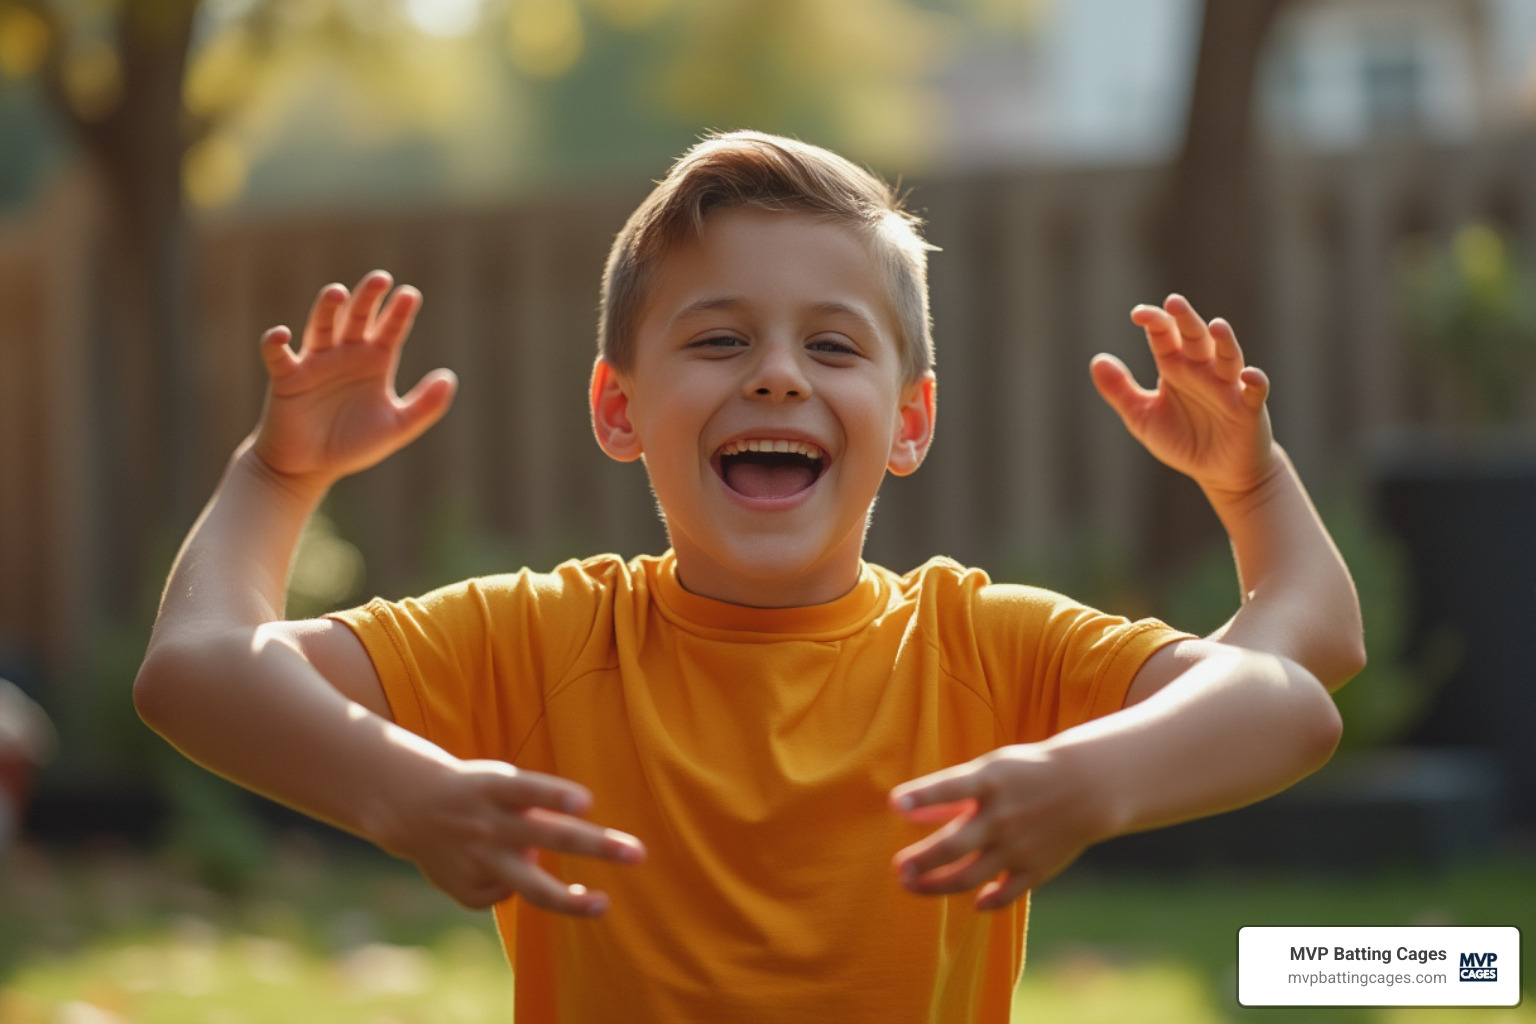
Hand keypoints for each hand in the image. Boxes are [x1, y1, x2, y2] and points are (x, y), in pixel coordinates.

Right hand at [251, 270, 456, 489]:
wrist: (308, 469)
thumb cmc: (352, 444)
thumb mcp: (397, 428)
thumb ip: (425, 406)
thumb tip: (449, 377)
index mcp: (374, 361)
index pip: (390, 329)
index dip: (399, 312)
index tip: (410, 295)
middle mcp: (346, 354)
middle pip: (358, 317)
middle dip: (368, 298)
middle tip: (381, 279)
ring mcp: (315, 362)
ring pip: (321, 326)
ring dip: (327, 309)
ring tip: (338, 292)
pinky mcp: (286, 377)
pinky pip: (278, 355)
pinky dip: (276, 343)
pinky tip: (282, 334)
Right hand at [381, 758, 645, 914]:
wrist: (411, 807)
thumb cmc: (478, 792)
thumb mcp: (501, 783)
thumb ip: (537, 806)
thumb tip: (578, 840)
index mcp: (495, 788)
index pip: (529, 789)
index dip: (555, 796)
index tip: (586, 803)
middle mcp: (489, 824)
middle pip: (549, 836)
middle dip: (597, 846)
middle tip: (638, 853)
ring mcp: (478, 861)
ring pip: (533, 888)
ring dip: (572, 901)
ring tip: (603, 904)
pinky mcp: (468, 891)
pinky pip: (507, 894)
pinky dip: (513, 883)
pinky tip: (496, 869)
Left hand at [889, 745, 1106, 911]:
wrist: (1086, 788)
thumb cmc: (1024, 775)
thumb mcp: (988, 772)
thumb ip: (947, 795)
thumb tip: (901, 810)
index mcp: (990, 781)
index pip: (949, 787)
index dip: (921, 796)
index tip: (893, 804)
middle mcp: (1002, 816)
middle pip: (952, 845)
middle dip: (920, 860)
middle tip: (898, 867)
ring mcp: (1018, 846)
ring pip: (968, 876)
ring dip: (935, 885)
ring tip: (911, 884)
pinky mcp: (1035, 868)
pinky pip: (1004, 895)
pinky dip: (986, 902)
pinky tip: (973, 900)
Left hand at [1090, 294, 1275, 496]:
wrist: (1219, 473)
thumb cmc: (1182, 440)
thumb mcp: (1142, 417)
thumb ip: (1120, 390)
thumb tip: (1097, 360)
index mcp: (1175, 367)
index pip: (1164, 336)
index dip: (1154, 322)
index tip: (1138, 314)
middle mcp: (1202, 371)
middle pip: (1196, 338)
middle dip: (1186, 320)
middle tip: (1174, 302)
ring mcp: (1228, 387)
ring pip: (1228, 357)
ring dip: (1224, 342)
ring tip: (1217, 325)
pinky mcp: (1248, 409)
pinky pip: (1255, 391)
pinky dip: (1255, 382)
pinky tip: (1248, 375)